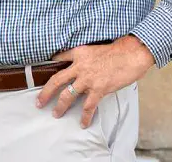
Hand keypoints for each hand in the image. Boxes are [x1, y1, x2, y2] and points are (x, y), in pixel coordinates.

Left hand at [36, 35, 155, 127]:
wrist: (132, 53)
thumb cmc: (119, 50)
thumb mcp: (97, 48)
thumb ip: (88, 58)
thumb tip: (85, 68)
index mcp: (79, 53)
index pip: (59, 58)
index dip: (50, 65)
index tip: (42, 71)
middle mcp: (80, 66)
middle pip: (56, 80)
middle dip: (46, 92)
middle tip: (39, 101)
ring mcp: (88, 79)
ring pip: (68, 95)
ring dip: (60, 106)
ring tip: (56, 114)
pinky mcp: (98, 89)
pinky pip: (88, 106)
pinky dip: (85, 116)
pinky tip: (83, 123)